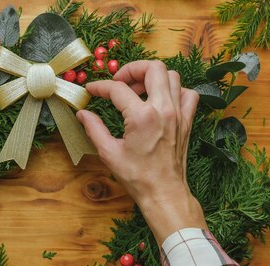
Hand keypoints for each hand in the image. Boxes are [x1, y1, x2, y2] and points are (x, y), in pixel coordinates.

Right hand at [76, 60, 206, 243]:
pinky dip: (174, 90)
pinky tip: (161, 100)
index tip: (91, 90)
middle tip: (119, 82)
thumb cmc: (136, 177)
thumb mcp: (109, 153)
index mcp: (142, 117)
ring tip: (138, 89)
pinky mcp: (187, 121)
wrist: (163, 193)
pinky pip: (187, 93)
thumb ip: (94, 129)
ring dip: (152, 77)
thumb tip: (82, 114)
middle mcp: (163, 109)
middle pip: (152, 68)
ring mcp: (178, 113)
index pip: (117, 89)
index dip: (100, 86)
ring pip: (171, 76)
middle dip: (132, 69)